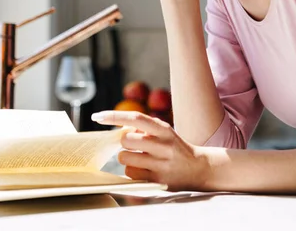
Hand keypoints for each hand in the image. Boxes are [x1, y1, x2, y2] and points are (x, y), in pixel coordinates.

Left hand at [92, 110, 211, 190]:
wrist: (198, 167)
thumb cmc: (174, 147)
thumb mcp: (163, 132)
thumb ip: (143, 128)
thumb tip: (117, 128)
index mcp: (164, 129)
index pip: (135, 118)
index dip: (114, 116)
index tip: (97, 116)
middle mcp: (164, 145)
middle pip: (126, 140)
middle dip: (124, 143)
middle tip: (133, 145)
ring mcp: (161, 164)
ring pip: (125, 159)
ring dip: (127, 158)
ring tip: (140, 158)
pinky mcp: (158, 180)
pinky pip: (131, 174)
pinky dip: (132, 171)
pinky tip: (145, 169)